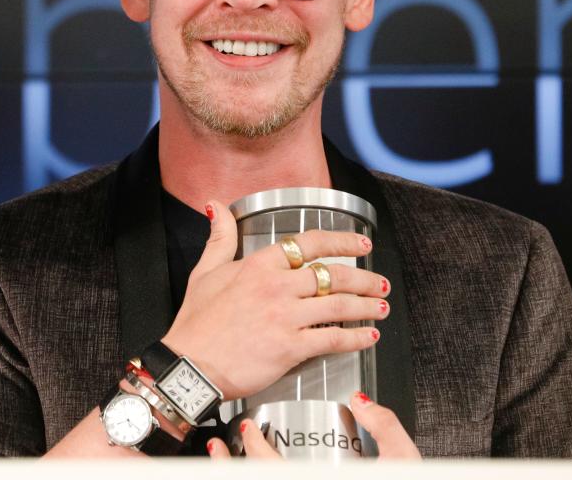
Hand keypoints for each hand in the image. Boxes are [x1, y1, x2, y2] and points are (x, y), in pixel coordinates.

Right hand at [161, 200, 389, 400]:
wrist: (189, 365)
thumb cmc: (196, 323)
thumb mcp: (204, 272)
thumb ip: (220, 237)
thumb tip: (216, 206)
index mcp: (259, 264)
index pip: (310, 243)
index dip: (342, 242)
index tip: (361, 244)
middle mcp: (277, 286)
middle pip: (334, 275)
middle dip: (364, 279)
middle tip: (380, 283)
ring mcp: (285, 317)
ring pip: (339, 306)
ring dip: (367, 306)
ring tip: (382, 308)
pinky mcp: (289, 347)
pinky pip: (332, 339)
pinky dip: (356, 338)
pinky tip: (369, 337)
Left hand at [206, 392, 421, 459]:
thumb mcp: (403, 459)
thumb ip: (384, 427)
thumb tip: (361, 400)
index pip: (274, 469)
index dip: (255, 449)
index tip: (249, 429)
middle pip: (255, 479)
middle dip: (229, 464)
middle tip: (221, 442)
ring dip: (230, 473)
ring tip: (218, 454)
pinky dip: (245, 476)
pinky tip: (239, 464)